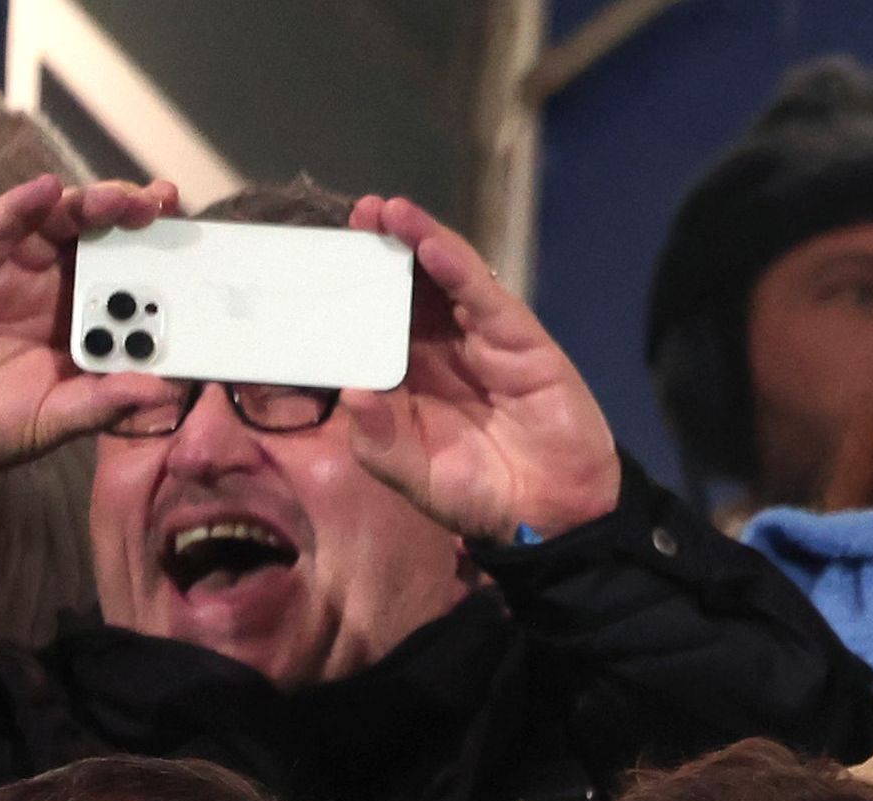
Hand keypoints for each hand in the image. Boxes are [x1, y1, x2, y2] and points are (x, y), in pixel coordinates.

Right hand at [0, 175, 181, 485]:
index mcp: (91, 320)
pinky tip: (45, 191)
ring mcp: (15, 270)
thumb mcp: (62, 417)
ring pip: (58, 221)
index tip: (199, 244)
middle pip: (104, 237)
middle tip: (165, 204)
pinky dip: (21, 205)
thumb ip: (108, 404)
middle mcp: (59, 287)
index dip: (163, 256)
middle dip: (135, 215)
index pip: (135, 278)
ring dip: (91, 204)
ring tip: (120, 199)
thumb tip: (165, 391)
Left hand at [337, 196, 618, 540]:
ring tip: (386, 211)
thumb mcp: (411, 474)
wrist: (550, 518)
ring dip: (417, 241)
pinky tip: (430, 244)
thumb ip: (377, 440)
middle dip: (384, 247)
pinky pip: (486, 299)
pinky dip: (458, 269)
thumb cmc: (480, 496)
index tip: (322, 255)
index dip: (353, 284)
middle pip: (409, 287)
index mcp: (410, 375)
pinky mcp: (522, 343)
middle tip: (357, 212)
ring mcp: (484, 342)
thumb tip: (352, 394)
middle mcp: (444, 349)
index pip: (376, 317)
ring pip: (446, 280)